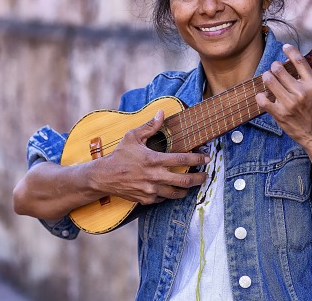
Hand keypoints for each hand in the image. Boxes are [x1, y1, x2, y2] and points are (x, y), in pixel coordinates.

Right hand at [94, 110, 209, 204]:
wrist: (104, 176)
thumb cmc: (120, 155)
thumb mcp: (133, 137)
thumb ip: (150, 126)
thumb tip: (161, 112)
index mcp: (154, 160)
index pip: (182, 160)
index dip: (197, 159)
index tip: (207, 158)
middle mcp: (154, 177)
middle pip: (184, 181)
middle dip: (199, 178)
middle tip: (206, 176)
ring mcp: (151, 190)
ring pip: (176, 193)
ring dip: (186, 189)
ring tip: (192, 185)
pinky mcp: (146, 199)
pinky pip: (163, 198)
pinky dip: (168, 194)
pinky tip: (171, 188)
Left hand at [255, 44, 311, 151]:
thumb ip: (306, 78)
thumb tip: (292, 62)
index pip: (299, 61)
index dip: (290, 51)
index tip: (285, 47)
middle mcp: (301, 93)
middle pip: (279, 69)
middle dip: (274, 67)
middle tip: (274, 69)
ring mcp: (289, 104)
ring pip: (269, 80)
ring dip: (266, 77)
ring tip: (268, 78)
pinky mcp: (280, 114)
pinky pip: (262, 99)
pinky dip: (260, 96)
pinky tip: (263, 95)